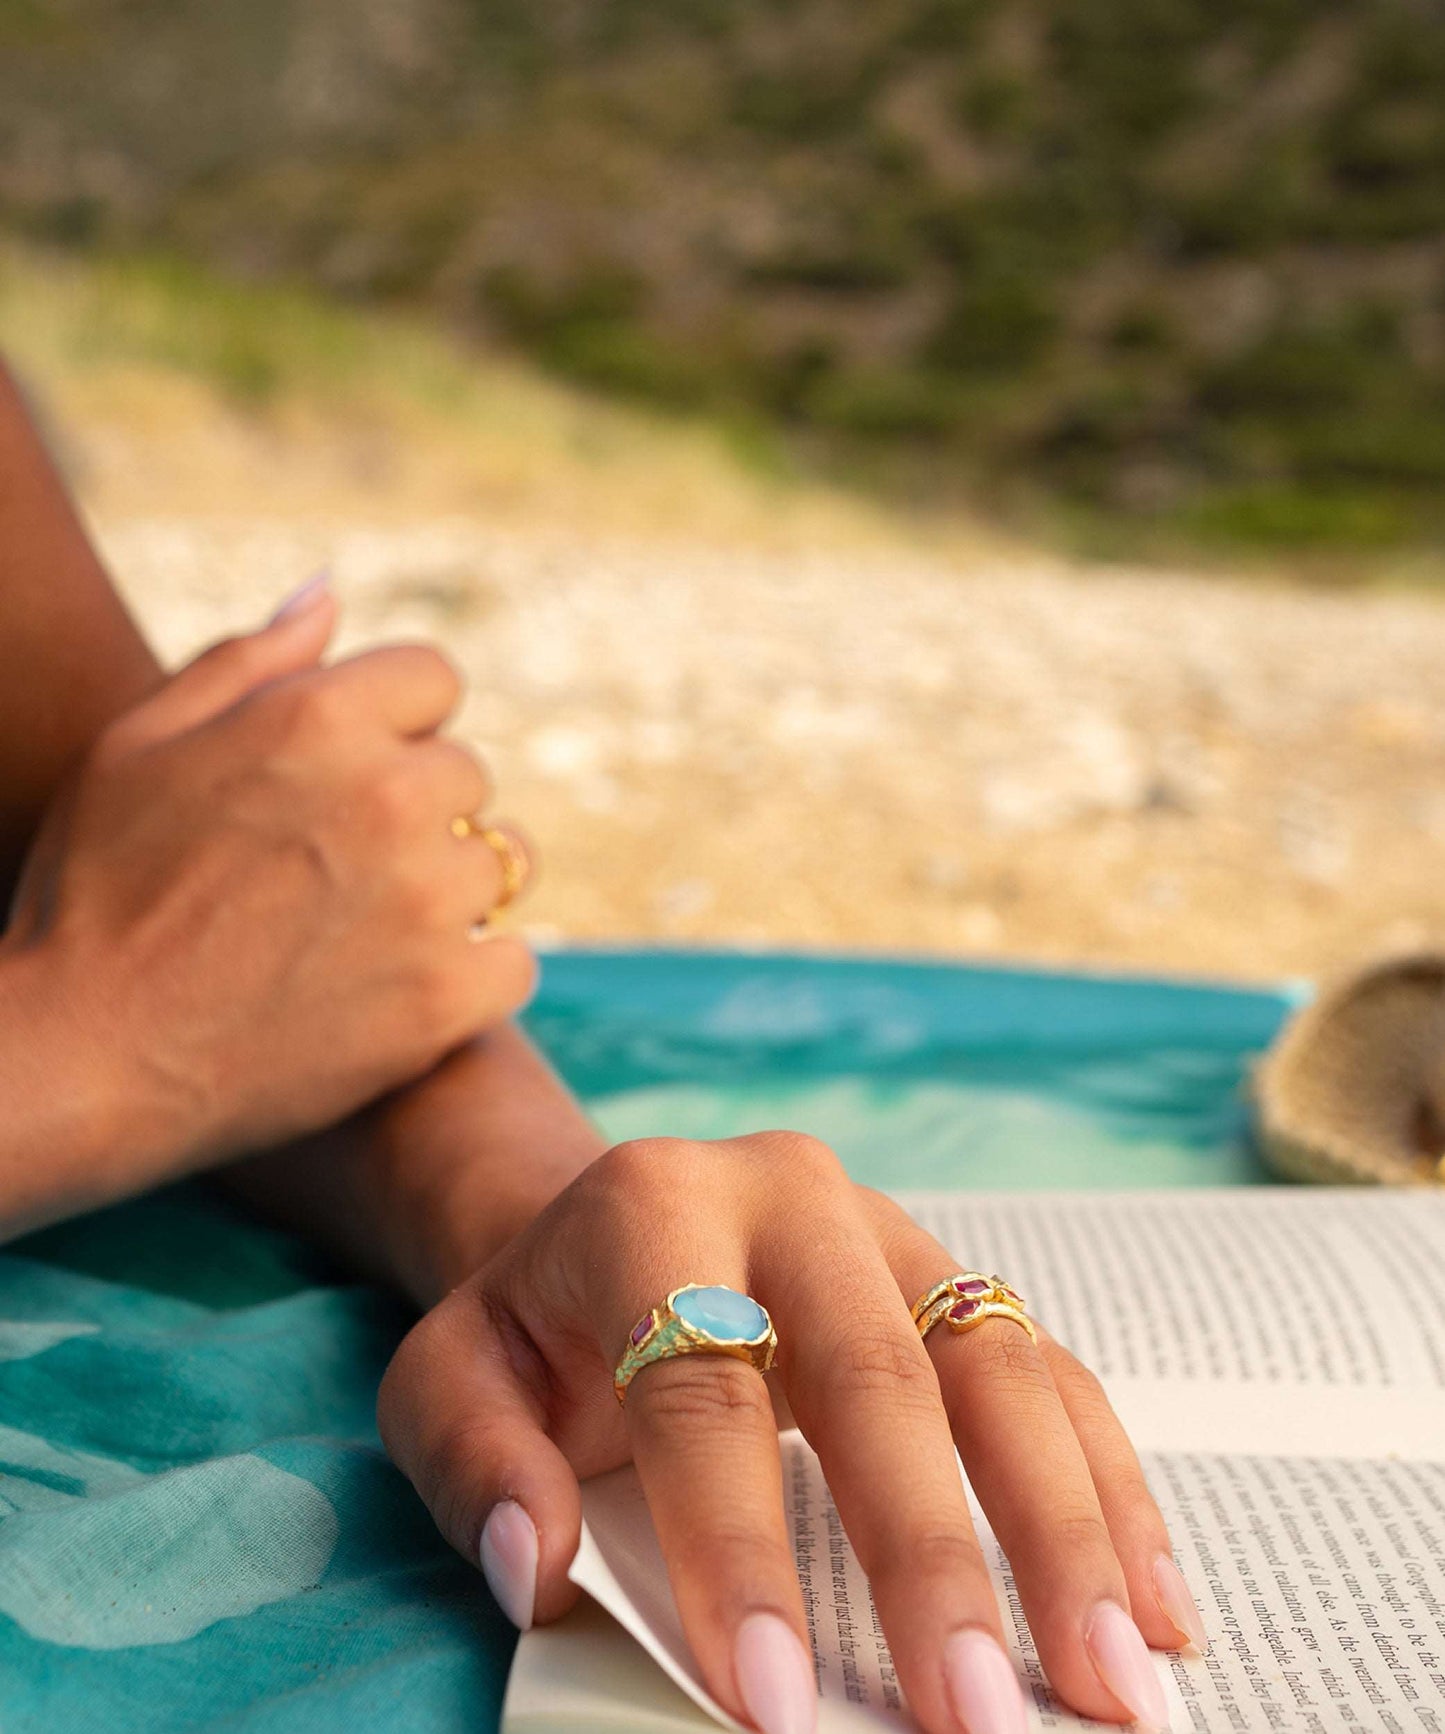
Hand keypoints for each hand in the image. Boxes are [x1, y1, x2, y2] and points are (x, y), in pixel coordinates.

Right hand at [5, 580, 535, 1200]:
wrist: (84, 1058)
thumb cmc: (95, 893)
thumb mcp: (137, 745)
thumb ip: (248, 659)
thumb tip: (333, 593)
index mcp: (317, 717)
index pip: (435, 677)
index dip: (394, 724)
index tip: (350, 774)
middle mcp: (388, 796)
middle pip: (467, 773)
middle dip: (416, 808)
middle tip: (337, 869)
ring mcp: (426, 900)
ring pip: (501, 862)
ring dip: (449, 889)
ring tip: (365, 928)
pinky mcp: (446, 997)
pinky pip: (514, 960)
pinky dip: (471, 976)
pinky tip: (399, 986)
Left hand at [379, 1134, 1200, 1733]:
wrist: (613, 1225)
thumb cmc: (536, 1329)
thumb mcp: (450, 1378)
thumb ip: (476, 1464)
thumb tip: (543, 1570)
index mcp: (652, 1209)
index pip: (700, 1391)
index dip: (738, 1549)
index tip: (774, 1702)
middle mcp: (790, 1196)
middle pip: (879, 1372)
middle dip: (934, 1557)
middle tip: (976, 1721)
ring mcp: (891, 1228)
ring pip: (998, 1363)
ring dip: (1065, 1530)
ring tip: (1114, 1683)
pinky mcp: (958, 1276)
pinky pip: (1053, 1371)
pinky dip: (1109, 1489)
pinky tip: (1152, 1606)